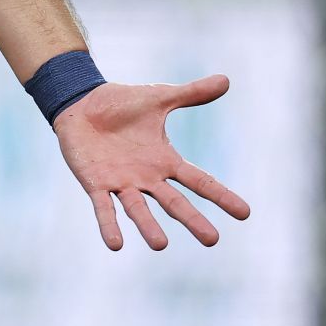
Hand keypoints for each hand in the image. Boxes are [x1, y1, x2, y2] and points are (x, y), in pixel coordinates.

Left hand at [52, 76, 250, 250]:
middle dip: (192, 220)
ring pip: (138, 209)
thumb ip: (191, 93)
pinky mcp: (96, 184)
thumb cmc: (121, 104)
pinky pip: (103, 208)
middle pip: (174, 202)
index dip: (221, 195)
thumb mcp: (159, 97)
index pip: (199, 180)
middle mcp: (147, 178)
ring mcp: (122, 183)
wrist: (81, 103)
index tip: (244, 213)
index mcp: (165, 160)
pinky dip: (109, 225)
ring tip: (161, 246)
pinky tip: (115, 244)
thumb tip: (226, 80)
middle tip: (212, 240)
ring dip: (149, 227)